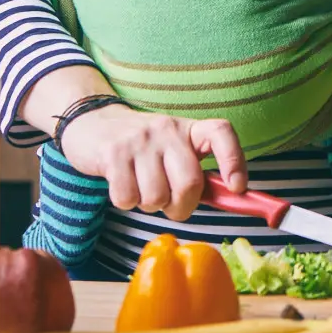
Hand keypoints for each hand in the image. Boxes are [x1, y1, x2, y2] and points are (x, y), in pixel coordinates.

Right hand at [57, 104, 247, 221]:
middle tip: (172, 206)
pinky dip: (126, 202)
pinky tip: (123, 186)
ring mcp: (140, 140)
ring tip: (142, 189)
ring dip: (150, 206)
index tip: (238, 188)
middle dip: (182, 207)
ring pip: (156, 197)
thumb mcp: (173, 150)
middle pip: (189, 183)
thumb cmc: (144, 149)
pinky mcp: (113, 154)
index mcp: (188, 128)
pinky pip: (127, 198)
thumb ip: (196, 172)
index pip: (221, 133)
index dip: (235, 161)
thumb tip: (229, 198)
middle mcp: (167, 129)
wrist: (93, 125)